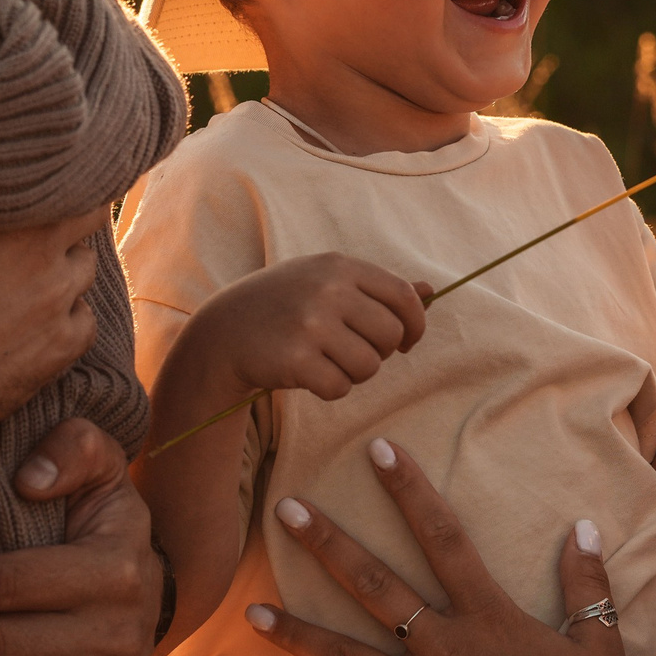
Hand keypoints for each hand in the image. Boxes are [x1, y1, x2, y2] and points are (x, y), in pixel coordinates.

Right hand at [0, 170, 102, 446]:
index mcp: (6, 205)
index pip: (70, 166)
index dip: (59, 163)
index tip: (40, 163)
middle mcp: (47, 251)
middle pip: (89, 214)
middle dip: (68, 210)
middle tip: (34, 213)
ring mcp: (59, 304)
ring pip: (84, 266)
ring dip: (63, 261)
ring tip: (26, 264)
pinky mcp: (61, 351)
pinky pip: (82, 319)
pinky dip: (63, 314)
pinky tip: (29, 313)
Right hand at [163, 253, 428, 408]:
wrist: (224, 330)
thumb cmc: (285, 305)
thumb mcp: (326, 281)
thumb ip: (377, 287)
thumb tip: (431, 290)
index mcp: (340, 266)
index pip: (403, 295)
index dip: (415, 324)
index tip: (408, 341)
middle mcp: (328, 290)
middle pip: (391, 335)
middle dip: (380, 352)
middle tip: (353, 352)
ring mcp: (311, 324)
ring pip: (369, 366)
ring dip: (355, 373)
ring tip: (330, 362)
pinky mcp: (296, 359)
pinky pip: (340, 387)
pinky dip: (331, 388)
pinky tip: (309, 375)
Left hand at [245, 439, 626, 655]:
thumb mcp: (599, 648)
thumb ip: (588, 586)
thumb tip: (586, 528)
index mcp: (487, 617)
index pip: (444, 537)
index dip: (410, 490)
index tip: (379, 450)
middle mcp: (442, 648)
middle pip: (373, 585)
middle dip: (327, 543)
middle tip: (284, 509)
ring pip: (344, 655)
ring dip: (296, 632)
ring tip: (251, 612)